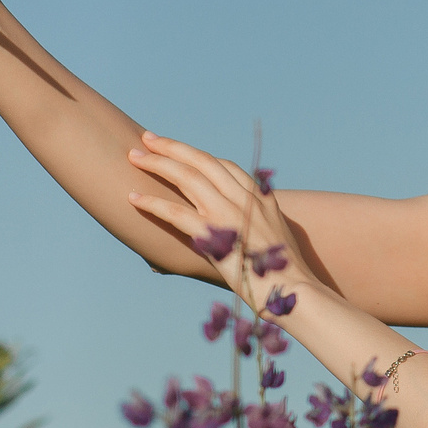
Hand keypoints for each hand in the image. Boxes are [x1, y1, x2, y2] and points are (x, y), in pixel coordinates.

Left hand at [125, 133, 317, 302]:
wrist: (295, 290)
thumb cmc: (285, 274)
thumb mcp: (279, 238)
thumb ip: (259, 226)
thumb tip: (245, 233)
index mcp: (260, 198)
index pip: (225, 166)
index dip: (198, 155)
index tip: (178, 150)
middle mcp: (244, 199)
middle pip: (202, 162)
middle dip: (172, 147)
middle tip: (147, 137)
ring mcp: (228, 214)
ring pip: (186, 178)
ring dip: (157, 164)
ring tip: (133, 156)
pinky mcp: (213, 235)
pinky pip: (175, 212)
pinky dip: (152, 203)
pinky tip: (133, 198)